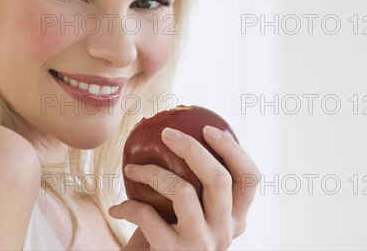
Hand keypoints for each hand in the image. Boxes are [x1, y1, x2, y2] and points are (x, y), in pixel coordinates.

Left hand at [109, 125, 259, 249]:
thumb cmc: (164, 235)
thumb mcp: (186, 210)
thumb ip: (192, 181)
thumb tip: (175, 130)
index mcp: (235, 218)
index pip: (249, 178)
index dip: (232, 149)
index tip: (206, 128)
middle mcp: (225, 232)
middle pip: (219, 178)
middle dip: (192, 148)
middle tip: (166, 133)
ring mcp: (202, 244)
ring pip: (184, 191)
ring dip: (152, 173)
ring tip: (131, 168)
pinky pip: (149, 216)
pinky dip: (129, 207)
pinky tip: (117, 209)